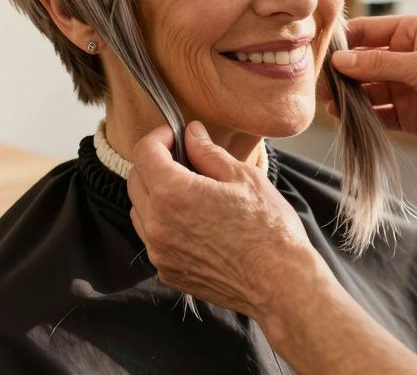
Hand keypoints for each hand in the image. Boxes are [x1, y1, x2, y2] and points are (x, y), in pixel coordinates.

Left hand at [126, 122, 320, 319]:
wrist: (280, 283)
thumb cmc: (268, 229)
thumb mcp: (242, 177)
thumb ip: (208, 151)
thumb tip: (191, 133)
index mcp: (173, 194)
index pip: (144, 152)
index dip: (159, 136)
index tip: (176, 136)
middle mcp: (157, 224)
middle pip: (136, 179)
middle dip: (155, 163)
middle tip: (184, 160)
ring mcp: (159, 252)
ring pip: (139, 210)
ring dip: (155, 194)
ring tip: (189, 192)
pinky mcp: (167, 271)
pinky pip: (152, 238)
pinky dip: (163, 223)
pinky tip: (193, 222)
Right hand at [317, 13, 416, 161]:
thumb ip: (381, 65)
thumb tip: (342, 61)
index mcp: (415, 32)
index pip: (368, 32)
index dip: (344, 42)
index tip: (319, 54)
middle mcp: (409, 58)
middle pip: (363, 63)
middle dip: (342, 74)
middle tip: (321, 86)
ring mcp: (410, 88)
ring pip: (368, 90)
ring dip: (350, 97)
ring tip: (331, 105)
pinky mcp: (412, 116)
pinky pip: (380, 114)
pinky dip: (363, 117)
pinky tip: (348, 120)